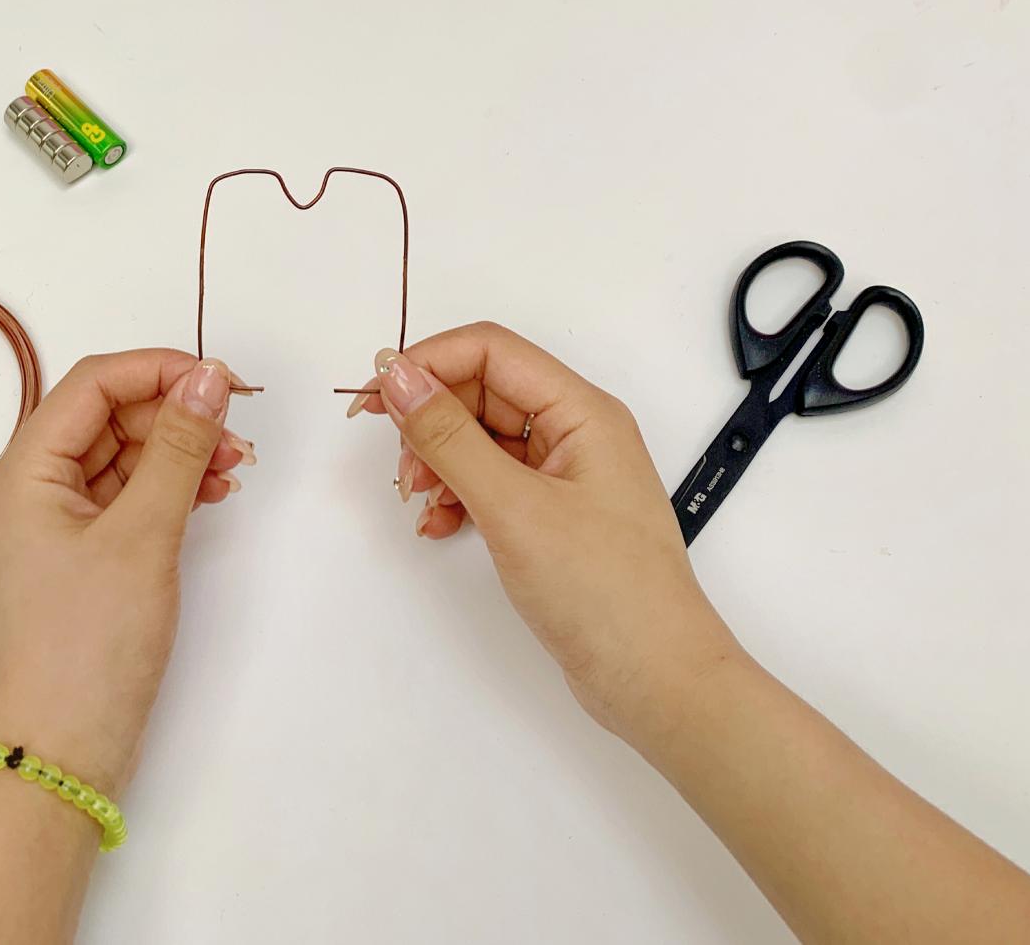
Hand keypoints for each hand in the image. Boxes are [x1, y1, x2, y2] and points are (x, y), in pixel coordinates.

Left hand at [0, 350, 252, 794]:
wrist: (61, 752)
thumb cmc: (91, 643)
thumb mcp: (143, 535)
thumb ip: (178, 449)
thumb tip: (209, 377)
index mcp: (24, 470)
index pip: (94, 383)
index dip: (160, 370)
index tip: (225, 383)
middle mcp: (32, 488)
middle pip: (108, 416)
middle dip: (175, 415)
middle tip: (238, 438)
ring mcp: (56, 525)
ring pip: (123, 457)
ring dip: (179, 453)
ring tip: (234, 472)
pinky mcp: (81, 559)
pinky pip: (127, 498)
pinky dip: (170, 490)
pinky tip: (212, 497)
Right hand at [347, 323, 735, 736]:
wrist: (655, 680)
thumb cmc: (606, 593)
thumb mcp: (513, 507)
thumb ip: (450, 438)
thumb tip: (399, 377)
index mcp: (583, 411)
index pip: (490, 350)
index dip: (427, 363)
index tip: (374, 398)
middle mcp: (577, 433)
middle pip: (483, 391)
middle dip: (430, 421)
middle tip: (401, 467)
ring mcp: (566, 476)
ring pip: (482, 439)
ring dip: (440, 462)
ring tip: (421, 503)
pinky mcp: (554, 516)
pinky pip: (491, 482)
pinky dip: (457, 497)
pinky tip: (440, 526)